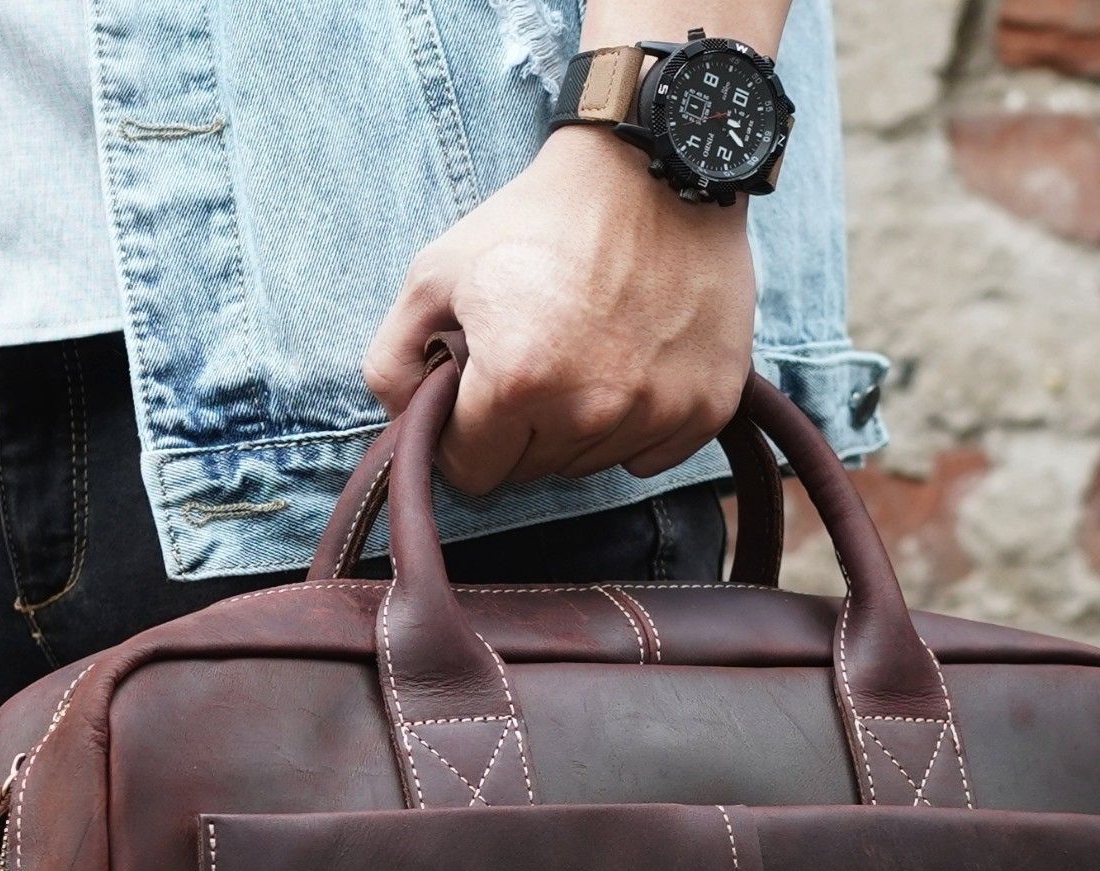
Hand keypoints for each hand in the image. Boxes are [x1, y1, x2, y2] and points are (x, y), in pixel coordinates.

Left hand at [363, 126, 754, 494]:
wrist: (654, 169)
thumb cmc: (542, 218)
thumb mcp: (438, 269)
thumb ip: (394, 357)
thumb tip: (402, 417)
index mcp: (517, 380)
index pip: (473, 472)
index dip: (463, 436)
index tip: (474, 395)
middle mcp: (589, 410)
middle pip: (532, 471)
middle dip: (518, 429)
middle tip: (532, 359)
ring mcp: (655, 412)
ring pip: (590, 465)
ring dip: (577, 427)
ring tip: (583, 353)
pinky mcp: (705, 408)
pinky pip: (648, 456)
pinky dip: (634, 424)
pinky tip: (631, 364)